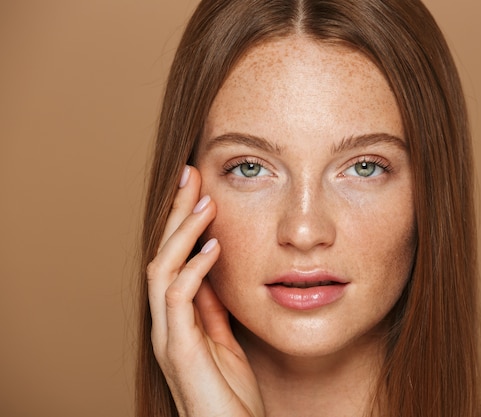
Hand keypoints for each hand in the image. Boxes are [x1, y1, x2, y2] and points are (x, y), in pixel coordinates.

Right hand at [147, 165, 263, 416]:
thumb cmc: (230, 397)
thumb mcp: (224, 342)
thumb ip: (212, 309)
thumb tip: (212, 272)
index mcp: (177, 319)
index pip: (173, 258)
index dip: (182, 222)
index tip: (197, 188)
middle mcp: (166, 324)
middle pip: (161, 255)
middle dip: (175, 214)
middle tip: (190, 175)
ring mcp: (169, 337)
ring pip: (161, 271)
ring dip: (182, 233)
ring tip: (204, 202)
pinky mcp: (179, 352)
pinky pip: (178, 300)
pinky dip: (193, 269)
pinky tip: (214, 247)